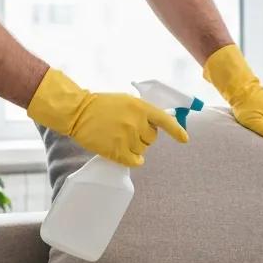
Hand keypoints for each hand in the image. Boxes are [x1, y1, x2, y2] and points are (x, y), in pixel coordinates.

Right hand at [27, 68, 188, 167]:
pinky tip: (128, 156)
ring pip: (142, 150)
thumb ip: (142, 111)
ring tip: (120, 138)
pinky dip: (133, 160)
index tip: (184, 139)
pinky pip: (134, 161)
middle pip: (152, 139)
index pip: (165, 120)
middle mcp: (136, 122)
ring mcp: (127, 137)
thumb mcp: (126, 101)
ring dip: (135, 148)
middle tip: (129, 131)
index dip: (176, 131)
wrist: (78, 112)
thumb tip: (156, 125)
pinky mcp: (116, 150)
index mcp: (140, 107)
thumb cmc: (102, 105)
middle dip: (144, 137)